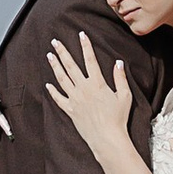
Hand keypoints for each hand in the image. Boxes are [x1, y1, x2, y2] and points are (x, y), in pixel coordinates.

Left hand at [45, 27, 135, 159]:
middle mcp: (83, 89)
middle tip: (55, 41)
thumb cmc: (118, 118)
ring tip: (50, 56)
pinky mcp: (70, 111)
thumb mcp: (124, 96)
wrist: (107, 138)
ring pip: (62, 79)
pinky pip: (59, 99)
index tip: (81, 34)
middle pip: (71, 66)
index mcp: (97, 84)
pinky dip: (53, 91)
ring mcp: (75, 99)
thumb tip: (118, 62)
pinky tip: (48, 84)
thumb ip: (120, 78)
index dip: (85, 46)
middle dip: (63, 52)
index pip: (90, 60)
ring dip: (55, 66)